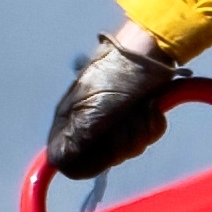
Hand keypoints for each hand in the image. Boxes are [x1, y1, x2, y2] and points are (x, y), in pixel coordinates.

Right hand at [46, 24, 177, 178]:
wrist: (150, 50)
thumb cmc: (114, 75)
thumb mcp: (90, 110)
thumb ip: (74, 140)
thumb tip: (58, 161)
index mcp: (70, 123)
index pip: (69, 161)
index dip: (89, 161)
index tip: (105, 149)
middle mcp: (91, 126)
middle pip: (105, 159)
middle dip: (122, 141)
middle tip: (126, 118)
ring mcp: (117, 122)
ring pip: (130, 150)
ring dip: (140, 130)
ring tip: (140, 108)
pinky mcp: (139, 118)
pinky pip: (148, 137)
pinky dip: (153, 125)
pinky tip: (151, 108)